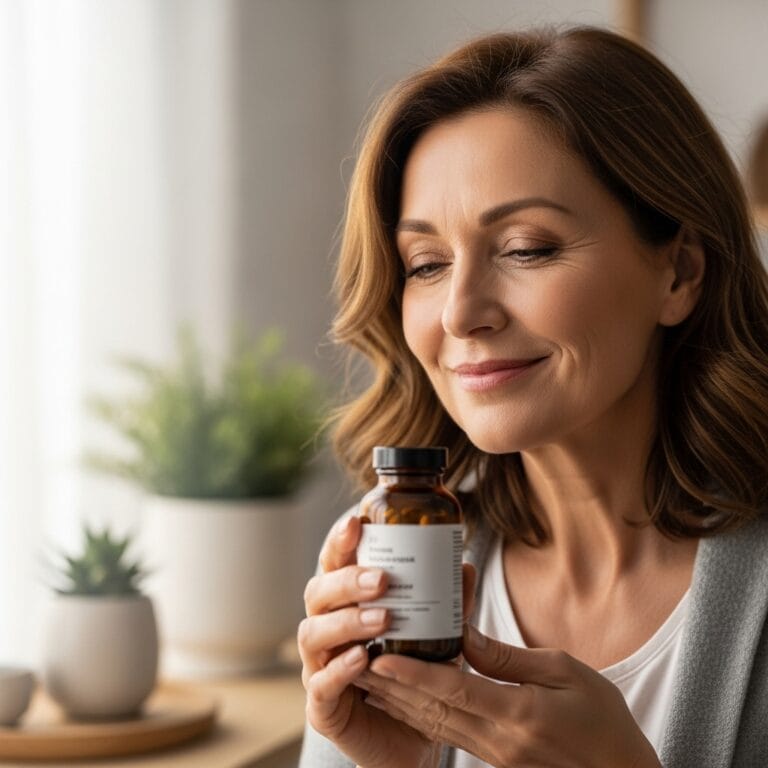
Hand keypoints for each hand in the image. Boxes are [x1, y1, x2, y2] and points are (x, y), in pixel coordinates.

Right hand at [298, 514, 476, 767]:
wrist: (410, 741)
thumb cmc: (414, 676)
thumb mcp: (436, 635)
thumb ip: (449, 604)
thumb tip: (464, 566)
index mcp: (345, 603)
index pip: (333, 563)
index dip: (339, 540)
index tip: (357, 521)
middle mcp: (326, 629)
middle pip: (317, 592)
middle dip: (346, 581)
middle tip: (381, 580)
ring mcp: (318, 667)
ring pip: (312, 633)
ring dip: (346, 622)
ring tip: (383, 619)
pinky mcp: (322, 707)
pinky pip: (320, 684)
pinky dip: (339, 670)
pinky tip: (362, 660)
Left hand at [355, 624, 661, 767]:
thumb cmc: (603, 722)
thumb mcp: (564, 673)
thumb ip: (507, 658)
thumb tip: (464, 635)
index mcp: (516, 714)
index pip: (451, 691)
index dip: (412, 674)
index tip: (381, 656)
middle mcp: (497, 740)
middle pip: (432, 710)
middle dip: (392, 687)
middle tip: (359, 661)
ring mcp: (495, 756)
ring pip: (435, 726)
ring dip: (399, 703)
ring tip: (369, 679)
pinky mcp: (496, 761)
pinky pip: (450, 736)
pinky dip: (422, 717)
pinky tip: (405, 703)